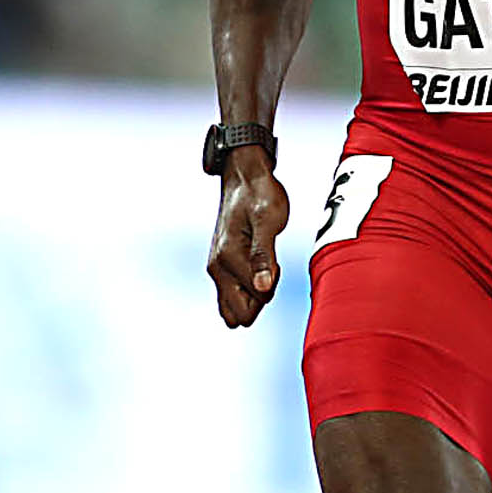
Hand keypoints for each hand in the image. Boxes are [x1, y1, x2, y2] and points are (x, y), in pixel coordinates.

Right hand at [208, 153, 288, 327]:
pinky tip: (257, 264)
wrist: (245, 178)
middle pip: (241, 314)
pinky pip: (232, 296)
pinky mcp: (220, 268)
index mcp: (227, 259)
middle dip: (262, 296)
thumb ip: (265, 256)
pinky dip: (248, 288)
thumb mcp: (269, 221)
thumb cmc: (261, 195)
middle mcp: (217, 269)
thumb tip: (264, 288)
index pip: (258, 299)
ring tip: (263, 263)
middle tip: (270, 264)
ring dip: (254, 294)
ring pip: (235, 309)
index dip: (274, 282)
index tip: (275, 257)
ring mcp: (216, 270)